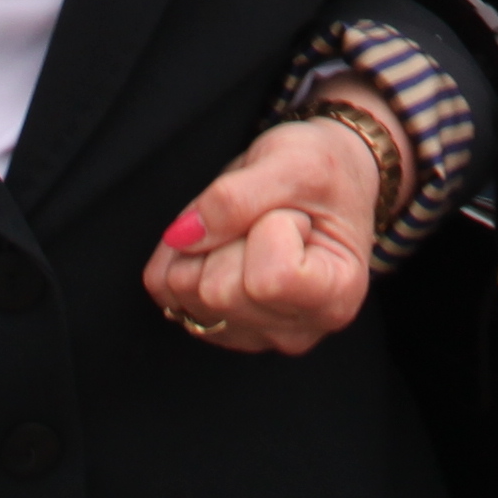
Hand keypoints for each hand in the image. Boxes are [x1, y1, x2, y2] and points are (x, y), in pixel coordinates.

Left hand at [143, 113, 382, 354]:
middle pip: (216, 290)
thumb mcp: (296, 164)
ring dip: (204, 240)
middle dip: (231, 234)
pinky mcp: (214, 324)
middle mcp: (294, 331)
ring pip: (183, 288)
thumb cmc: (325, 172)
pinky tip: (219, 237)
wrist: (323, 181)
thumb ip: (239, 198)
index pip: (270, 280)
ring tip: (247, 226)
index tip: (298, 215)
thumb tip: (183, 235)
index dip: (271, 227)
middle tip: (268, 216)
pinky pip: (162, 285)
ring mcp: (250, 334)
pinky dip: (179, 249)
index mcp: (335, 298)